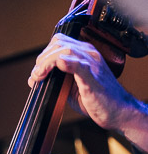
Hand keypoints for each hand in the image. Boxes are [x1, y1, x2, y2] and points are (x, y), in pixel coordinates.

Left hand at [28, 33, 147, 153]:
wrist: (118, 111)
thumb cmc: (98, 100)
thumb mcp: (73, 87)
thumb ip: (57, 79)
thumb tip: (36, 78)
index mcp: (85, 54)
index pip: (59, 42)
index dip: (44, 54)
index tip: (37, 71)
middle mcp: (89, 54)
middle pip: (58, 43)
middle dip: (42, 59)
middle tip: (36, 76)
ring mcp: (91, 63)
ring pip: (64, 50)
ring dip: (46, 63)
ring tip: (38, 76)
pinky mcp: (92, 76)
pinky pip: (76, 64)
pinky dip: (63, 64)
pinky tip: (56, 68)